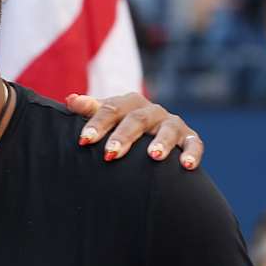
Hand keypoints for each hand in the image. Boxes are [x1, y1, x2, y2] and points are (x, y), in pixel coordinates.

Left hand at [67, 92, 204, 169]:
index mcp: (128, 103)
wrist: (149, 135)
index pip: (111, 109)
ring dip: (162, 142)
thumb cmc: (120, 126)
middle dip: (123, 136)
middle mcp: (151, 110)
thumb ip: (89, 109)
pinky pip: (194, 143)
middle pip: (137, 119)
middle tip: (111, 153)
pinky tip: (187, 165)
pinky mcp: (189, 137)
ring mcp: (171, 123)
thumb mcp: (105, 116)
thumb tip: (70, 100)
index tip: (84, 140)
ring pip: (168, 129)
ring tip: (154, 156)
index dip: (97, 123)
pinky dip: (192, 153)